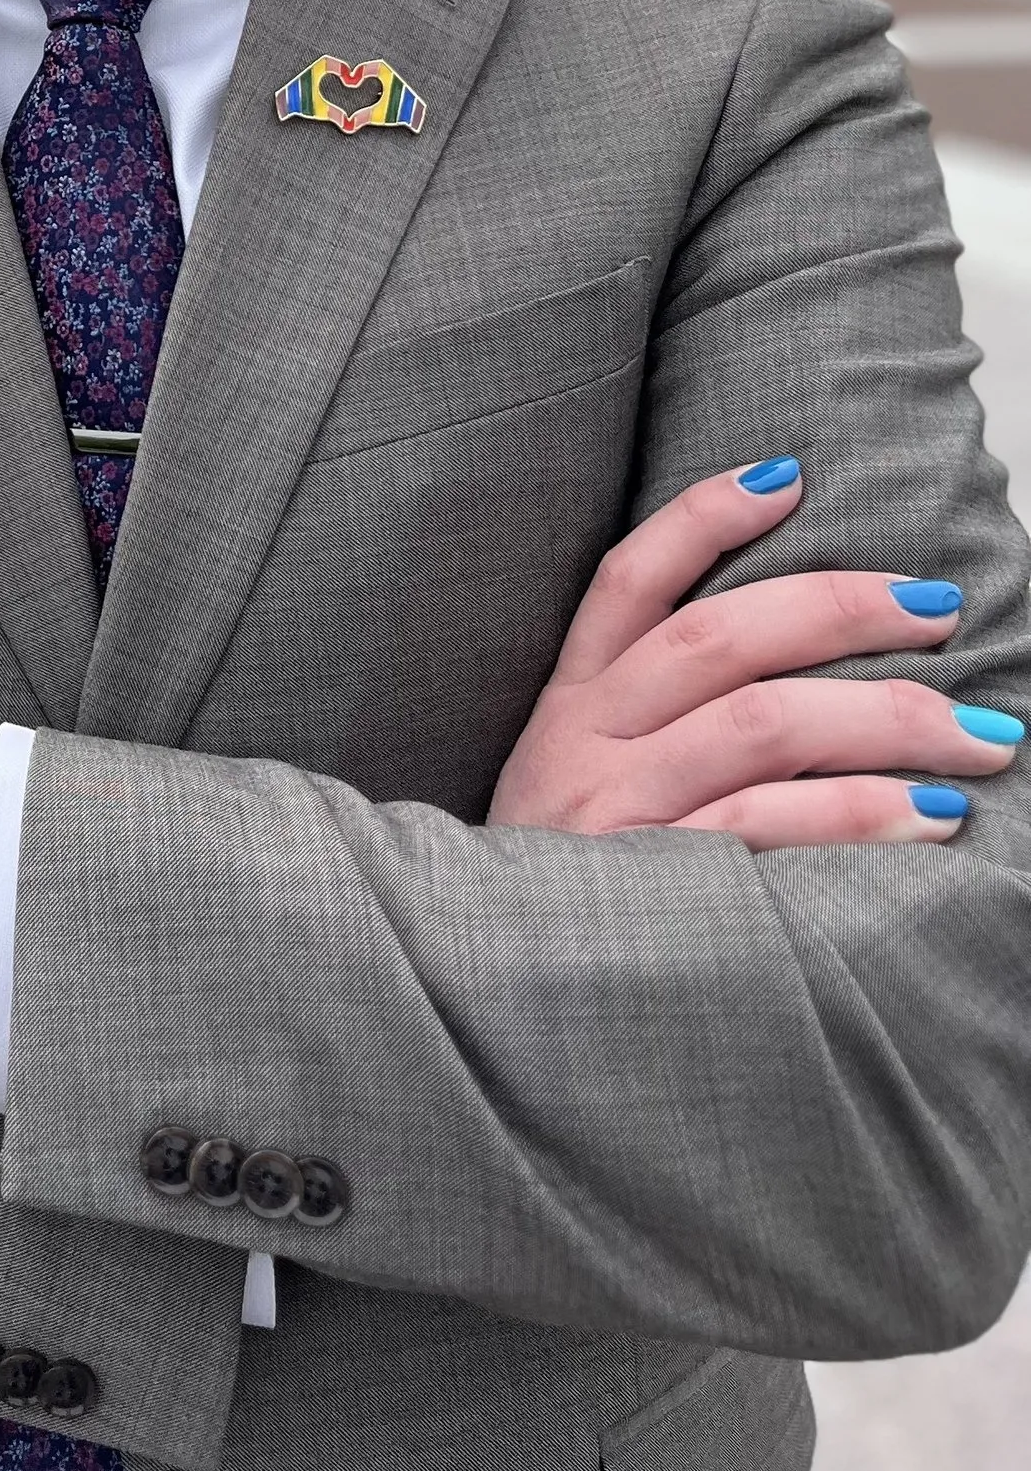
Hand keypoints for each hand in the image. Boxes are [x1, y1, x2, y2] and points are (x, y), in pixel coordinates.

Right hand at [489, 458, 1019, 847]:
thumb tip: (802, 664)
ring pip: (762, 726)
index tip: (786, 475)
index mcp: (570, 705)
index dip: (702, 518)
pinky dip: (860, 816)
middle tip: (938, 606)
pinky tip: (931, 818)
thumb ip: (654, 720)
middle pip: (719, 641)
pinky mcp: (654, 886)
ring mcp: (617, 814)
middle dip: (842, 609)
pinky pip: (772, 829)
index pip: (629, 582)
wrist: (494, 995)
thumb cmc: (562, 883)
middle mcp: (585, 743)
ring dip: (885, 720)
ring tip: (977, 735)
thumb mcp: (574, 780)